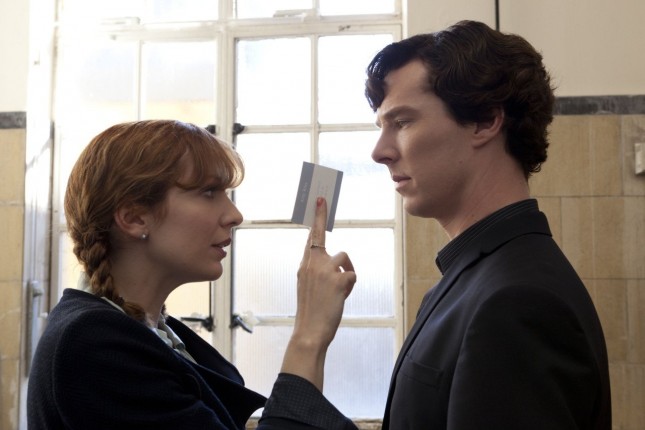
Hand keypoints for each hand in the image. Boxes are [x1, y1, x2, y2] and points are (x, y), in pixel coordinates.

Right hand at [295, 197, 356, 346]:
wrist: (310, 331)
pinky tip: (342, 297)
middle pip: (321, 235)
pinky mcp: (337, 279)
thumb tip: (336, 264)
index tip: (319, 201)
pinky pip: (352, 274)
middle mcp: (311, 264)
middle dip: (321, 216)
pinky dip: (350, 286)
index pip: (310, 238)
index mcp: (304, 266)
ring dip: (346, 271)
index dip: (316, 219)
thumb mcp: (308, 288)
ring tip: (340, 289)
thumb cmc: (312, 312)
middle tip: (322, 199)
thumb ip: (317, 272)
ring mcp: (324, 270)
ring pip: (344, 258)